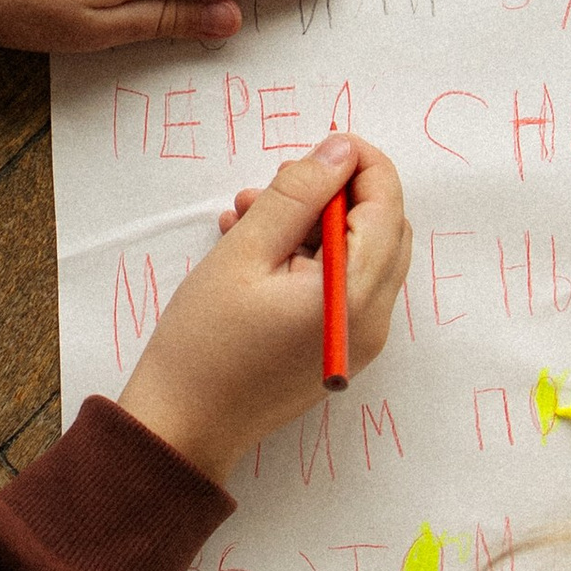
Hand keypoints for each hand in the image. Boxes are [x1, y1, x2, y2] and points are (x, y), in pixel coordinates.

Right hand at [121, 136, 408, 484]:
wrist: (184, 426)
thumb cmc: (204, 344)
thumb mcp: (244, 252)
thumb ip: (297, 195)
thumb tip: (340, 151)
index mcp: (352, 296)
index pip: (386, 207)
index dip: (363, 164)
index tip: (324, 145)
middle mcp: (370, 321)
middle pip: (384, 231)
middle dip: (338, 193)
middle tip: (281, 182)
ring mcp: (358, 340)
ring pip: (361, 255)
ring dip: (315, 223)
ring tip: (249, 214)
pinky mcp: (338, 350)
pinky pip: (341, 285)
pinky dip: (309, 256)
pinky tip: (255, 246)